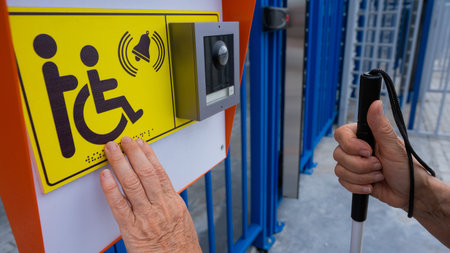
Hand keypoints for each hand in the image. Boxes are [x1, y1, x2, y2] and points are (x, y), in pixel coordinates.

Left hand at [100, 136, 200, 252]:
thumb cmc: (180, 247)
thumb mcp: (180, 219)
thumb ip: (168, 202)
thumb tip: (159, 188)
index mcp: (173, 202)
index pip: (159, 171)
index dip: (148, 155)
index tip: (141, 143)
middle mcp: (160, 206)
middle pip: (146, 172)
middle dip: (134, 153)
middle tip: (124, 140)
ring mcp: (146, 217)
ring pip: (132, 184)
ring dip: (120, 163)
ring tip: (112, 149)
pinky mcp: (132, 229)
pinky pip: (119, 206)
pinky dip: (111, 189)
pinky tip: (105, 176)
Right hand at [333, 100, 429, 209]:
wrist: (411, 192)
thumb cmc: (407, 167)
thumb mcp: (393, 146)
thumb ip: (380, 125)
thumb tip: (375, 103)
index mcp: (364, 136)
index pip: (341, 134)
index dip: (351, 145)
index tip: (368, 151)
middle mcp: (356, 149)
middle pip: (338, 154)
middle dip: (360, 165)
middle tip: (379, 165)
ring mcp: (353, 164)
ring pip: (340, 170)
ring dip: (362, 177)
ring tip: (379, 175)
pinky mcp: (353, 179)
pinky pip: (343, 182)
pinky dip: (358, 186)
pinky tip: (372, 186)